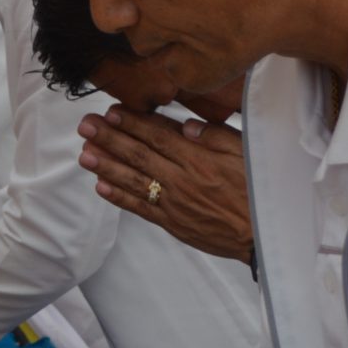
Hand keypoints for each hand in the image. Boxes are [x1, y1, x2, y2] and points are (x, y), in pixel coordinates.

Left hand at [78, 109, 252, 263]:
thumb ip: (216, 136)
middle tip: (85, 127)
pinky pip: (140, 208)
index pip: (158, 136)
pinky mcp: (173, 223)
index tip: (110, 112)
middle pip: (139, 154)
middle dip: (109, 138)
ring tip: (84, 154)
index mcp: (199, 158)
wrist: (263, 235)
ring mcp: (174, 202)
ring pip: (134, 180)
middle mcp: (182, 179)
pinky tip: (100, 186)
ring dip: (106, 166)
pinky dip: (119, 197)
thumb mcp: (247, 153)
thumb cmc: (260, 190)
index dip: (132, 123)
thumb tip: (186, 125)